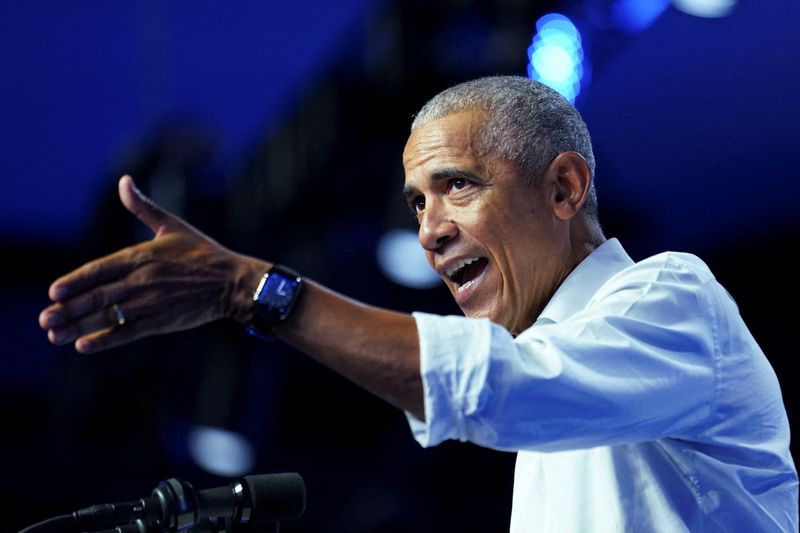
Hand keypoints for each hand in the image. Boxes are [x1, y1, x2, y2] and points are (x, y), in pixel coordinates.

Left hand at [39, 175, 266, 352]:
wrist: (234, 281)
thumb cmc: (204, 253)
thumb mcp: (172, 226)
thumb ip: (143, 206)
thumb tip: (123, 180)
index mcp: (142, 255)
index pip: (99, 269)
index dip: (74, 281)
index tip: (53, 292)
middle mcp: (142, 280)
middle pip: (97, 296)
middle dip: (68, 309)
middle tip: (44, 319)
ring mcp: (151, 302)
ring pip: (107, 316)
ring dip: (78, 326)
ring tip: (54, 336)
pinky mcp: (162, 321)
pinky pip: (127, 332)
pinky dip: (105, 340)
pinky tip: (84, 346)